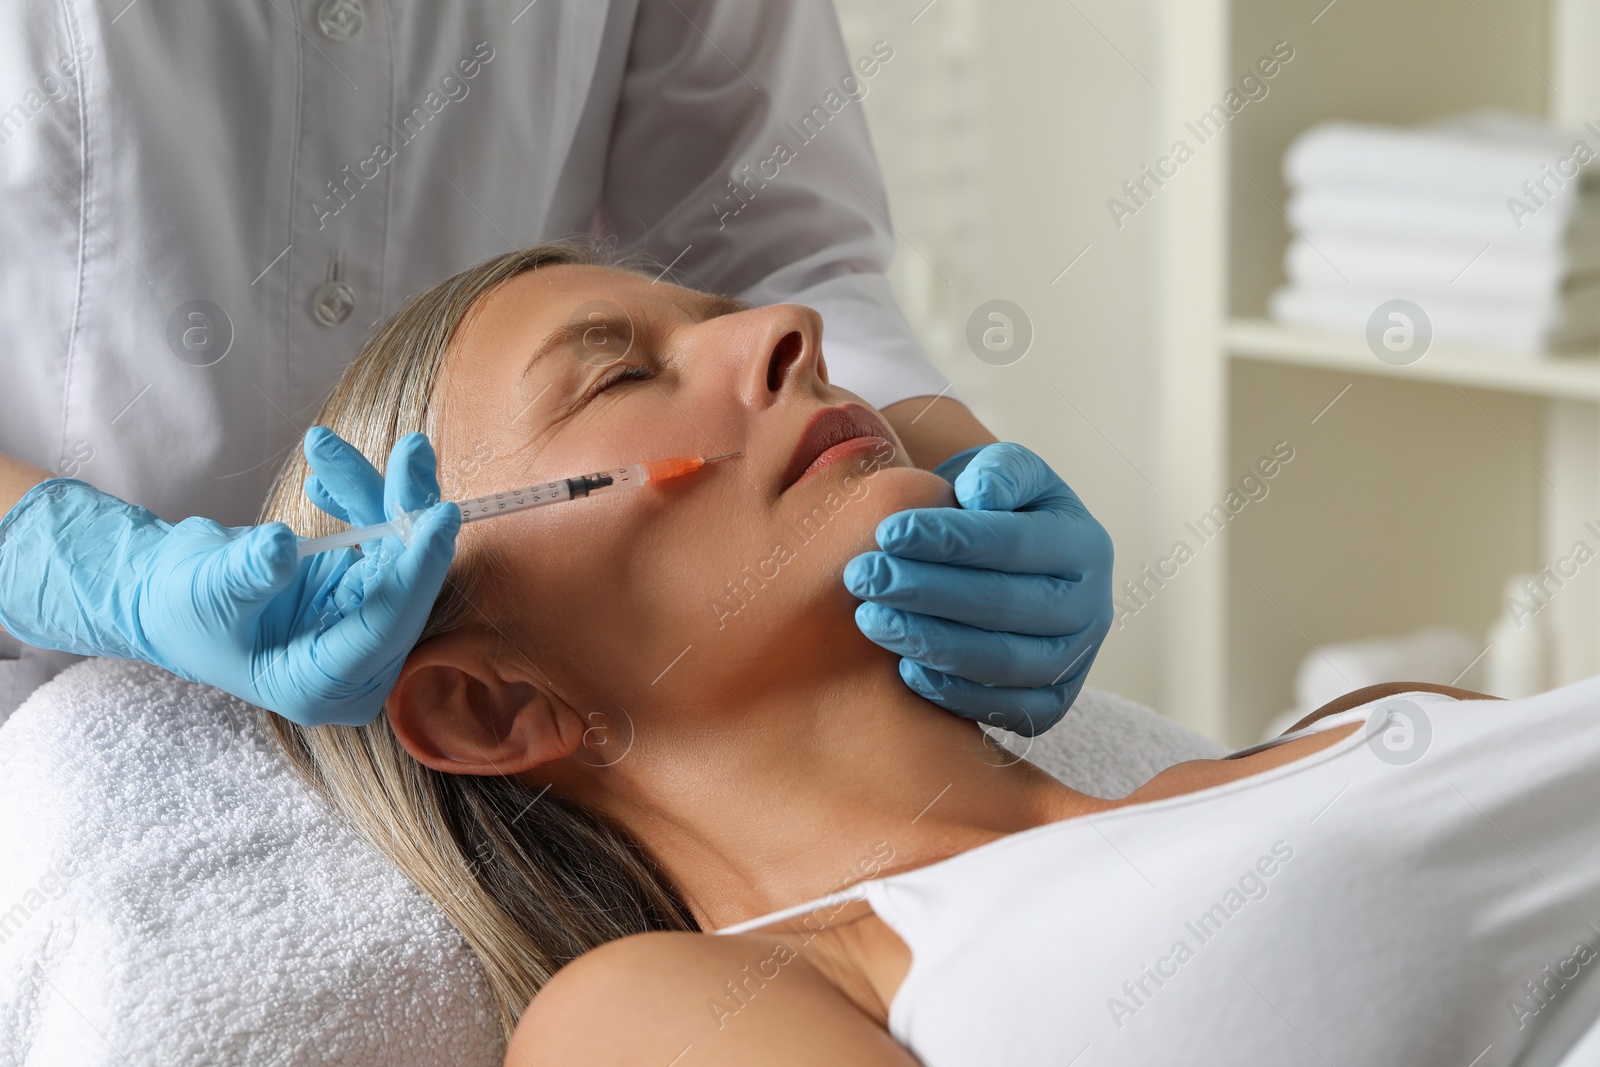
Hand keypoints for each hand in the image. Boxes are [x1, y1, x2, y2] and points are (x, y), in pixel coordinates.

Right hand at [0, 430, 458, 725]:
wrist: (169, 596)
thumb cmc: (180, 610)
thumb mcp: (204, 593)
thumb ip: (246, 575)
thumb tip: (283, 546)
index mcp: (318, 686)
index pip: (385, 627)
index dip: (415, 570)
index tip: (440, 515)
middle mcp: (355, 662)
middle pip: (405, 583)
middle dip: (405, 511)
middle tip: (409, 450)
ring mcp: (363, 621)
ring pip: (398, 551)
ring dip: (377, 492)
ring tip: (332, 445)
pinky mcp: (361, 586)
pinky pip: (380, 537)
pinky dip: (358, 498)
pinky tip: (323, 475)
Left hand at [843, 442, 1112, 735]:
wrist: (1011, 564)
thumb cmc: (1000, 510)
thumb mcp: (1008, 473)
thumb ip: (999, 472)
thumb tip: (979, 496)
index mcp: (1085, 546)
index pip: (1015, 543)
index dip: (950, 539)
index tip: (887, 532)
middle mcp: (1091, 609)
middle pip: (1006, 605)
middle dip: (926, 592)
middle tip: (863, 577)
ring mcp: (1074, 663)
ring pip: (1003, 662)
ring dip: (930, 642)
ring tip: (871, 618)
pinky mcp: (1051, 705)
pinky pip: (1005, 710)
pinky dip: (953, 694)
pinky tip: (904, 668)